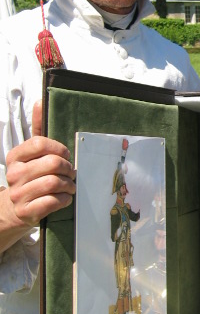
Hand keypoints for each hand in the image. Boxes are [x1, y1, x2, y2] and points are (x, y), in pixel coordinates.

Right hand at [4, 101, 75, 227]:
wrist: (13, 209)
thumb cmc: (29, 175)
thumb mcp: (30, 152)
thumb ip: (38, 128)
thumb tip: (40, 100)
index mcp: (15, 156)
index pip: (40, 143)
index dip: (59, 148)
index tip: (66, 154)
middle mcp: (14, 174)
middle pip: (52, 164)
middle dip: (68, 168)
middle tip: (72, 172)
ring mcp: (19, 194)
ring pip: (54, 182)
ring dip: (69, 184)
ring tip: (70, 185)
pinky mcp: (27, 212)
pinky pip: (53, 201)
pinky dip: (64, 199)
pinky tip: (64, 197)